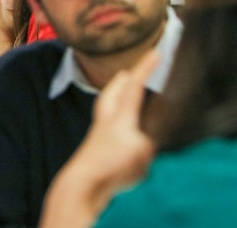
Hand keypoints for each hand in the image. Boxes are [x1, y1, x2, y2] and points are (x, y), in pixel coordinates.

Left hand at [40, 50, 158, 227]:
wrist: (80, 185)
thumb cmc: (111, 166)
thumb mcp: (142, 151)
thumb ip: (151, 138)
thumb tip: (153, 134)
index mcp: (121, 115)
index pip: (134, 85)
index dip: (145, 68)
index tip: (155, 52)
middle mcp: (106, 120)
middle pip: (112, 92)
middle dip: (123, 81)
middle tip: (129, 73)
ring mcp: (98, 135)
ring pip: (105, 107)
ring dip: (114, 96)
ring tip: (121, 94)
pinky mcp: (94, 150)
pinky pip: (104, 125)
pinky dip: (112, 117)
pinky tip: (115, 129)